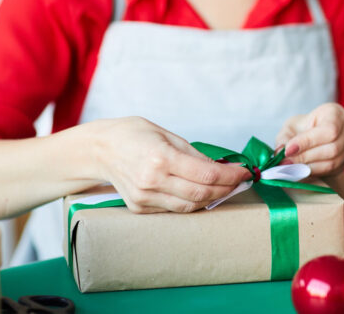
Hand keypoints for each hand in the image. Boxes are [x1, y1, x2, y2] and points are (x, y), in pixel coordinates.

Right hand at [87, 117, 249, 213]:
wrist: (100, 149)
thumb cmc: (134, 135)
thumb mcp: (167, 135)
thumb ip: (194, 154)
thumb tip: (220, 168)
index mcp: (161, 158)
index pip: (206, 175)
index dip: (231, 176)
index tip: (244, 172)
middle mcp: (152, 180)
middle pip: (201, 194)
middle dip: (226, 189)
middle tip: (238, 181)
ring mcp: (145, 197)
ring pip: (190, 206)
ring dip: (212, 199)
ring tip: (224, 188)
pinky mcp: (140, 207)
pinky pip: (174, 209)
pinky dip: (191, 203)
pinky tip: (200, 193)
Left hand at [275, 103, 343, 176]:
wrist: (315, 136)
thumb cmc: (303, 127)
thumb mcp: (291, 127)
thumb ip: (284, 138)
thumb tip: (280, 152)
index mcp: (336, 113)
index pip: (328, 130)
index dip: (308, 141)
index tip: (288, 150)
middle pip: (332, 148)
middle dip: (306, 157)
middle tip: (286, 162)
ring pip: (333, 162)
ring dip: (309, 167)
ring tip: (291, 168)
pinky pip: (333, 170)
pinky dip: (315, 172)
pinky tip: (301, 171)